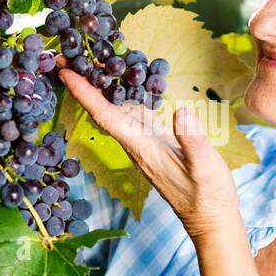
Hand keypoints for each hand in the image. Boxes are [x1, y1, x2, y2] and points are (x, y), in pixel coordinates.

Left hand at [57, 60, 240, 239]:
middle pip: (103, 109)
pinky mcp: (155, 143)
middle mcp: (137, 144)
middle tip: (66, 53)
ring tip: (92, 58)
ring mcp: (144, 144)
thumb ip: (192, 140)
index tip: (65, 71)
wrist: (210, 222)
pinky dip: (127, 93)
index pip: (106, 116)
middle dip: (84, 82)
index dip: (84, 92)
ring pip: (117, 110)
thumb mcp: (206, 168)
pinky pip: (134, 114)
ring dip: (103, 85)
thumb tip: (181, 110)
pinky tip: (130, 78)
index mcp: (143, 148)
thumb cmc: (209, 198)